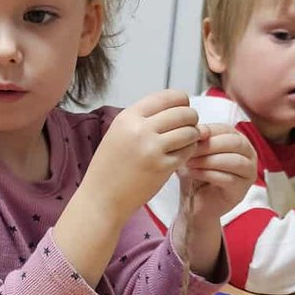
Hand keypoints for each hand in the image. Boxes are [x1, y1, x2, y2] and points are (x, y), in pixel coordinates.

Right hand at [78, 89, 202, 222]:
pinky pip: (188, 151)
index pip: (167, 96)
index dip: (181, 100)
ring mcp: (152, 149)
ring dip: (193, 134)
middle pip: (183, 112)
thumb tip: (174, 106)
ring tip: (186, 141)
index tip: (183, 107)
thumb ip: (142, 119)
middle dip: (191, 118)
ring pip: (190, 131)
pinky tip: (181, 154)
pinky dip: (189, 150)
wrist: (101, 198)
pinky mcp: (163, 167)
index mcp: (127, 117)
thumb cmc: (109, 167)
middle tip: (189, 126)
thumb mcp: (118, 133)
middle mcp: (140, 129)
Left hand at [182, 124, 257, 274]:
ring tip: (189, 163)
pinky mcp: (242, 190)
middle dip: (209, 145)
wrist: (194, 203)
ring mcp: (249, 172)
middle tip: (189, 150)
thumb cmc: (195, 174)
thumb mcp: (195, 152)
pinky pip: (229, 178)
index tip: (189, 135)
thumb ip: (198, 139)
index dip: (208, 131)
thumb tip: (195, 128)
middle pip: (234, 143)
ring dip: (208, 160)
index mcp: (238, 139)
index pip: (227, 129)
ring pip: (234, 160)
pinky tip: (193, 173)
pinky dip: (208, 174)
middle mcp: (248, 154)